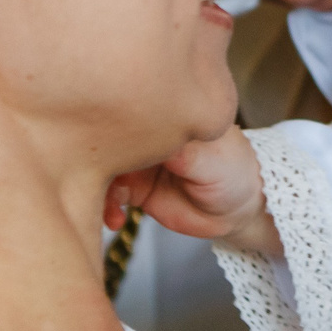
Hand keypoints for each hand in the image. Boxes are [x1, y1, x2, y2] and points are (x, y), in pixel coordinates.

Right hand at [106, 129, 277, 257]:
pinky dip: (105, 207)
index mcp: (168, 114)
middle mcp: (149, 134)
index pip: (134, 110)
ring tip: (111, 209)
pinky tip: (115, 220)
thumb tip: (155, 141)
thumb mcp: (214, 161)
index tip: (105, 143)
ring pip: (103, 167)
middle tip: (95, 180)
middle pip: (110, 139)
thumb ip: (185, 153)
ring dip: (99, 188)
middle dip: (97, 159)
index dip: (115, 123)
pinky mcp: (132, 187)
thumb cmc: (233, 173)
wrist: (236, 209)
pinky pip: (107, 194)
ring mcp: (138, 160)